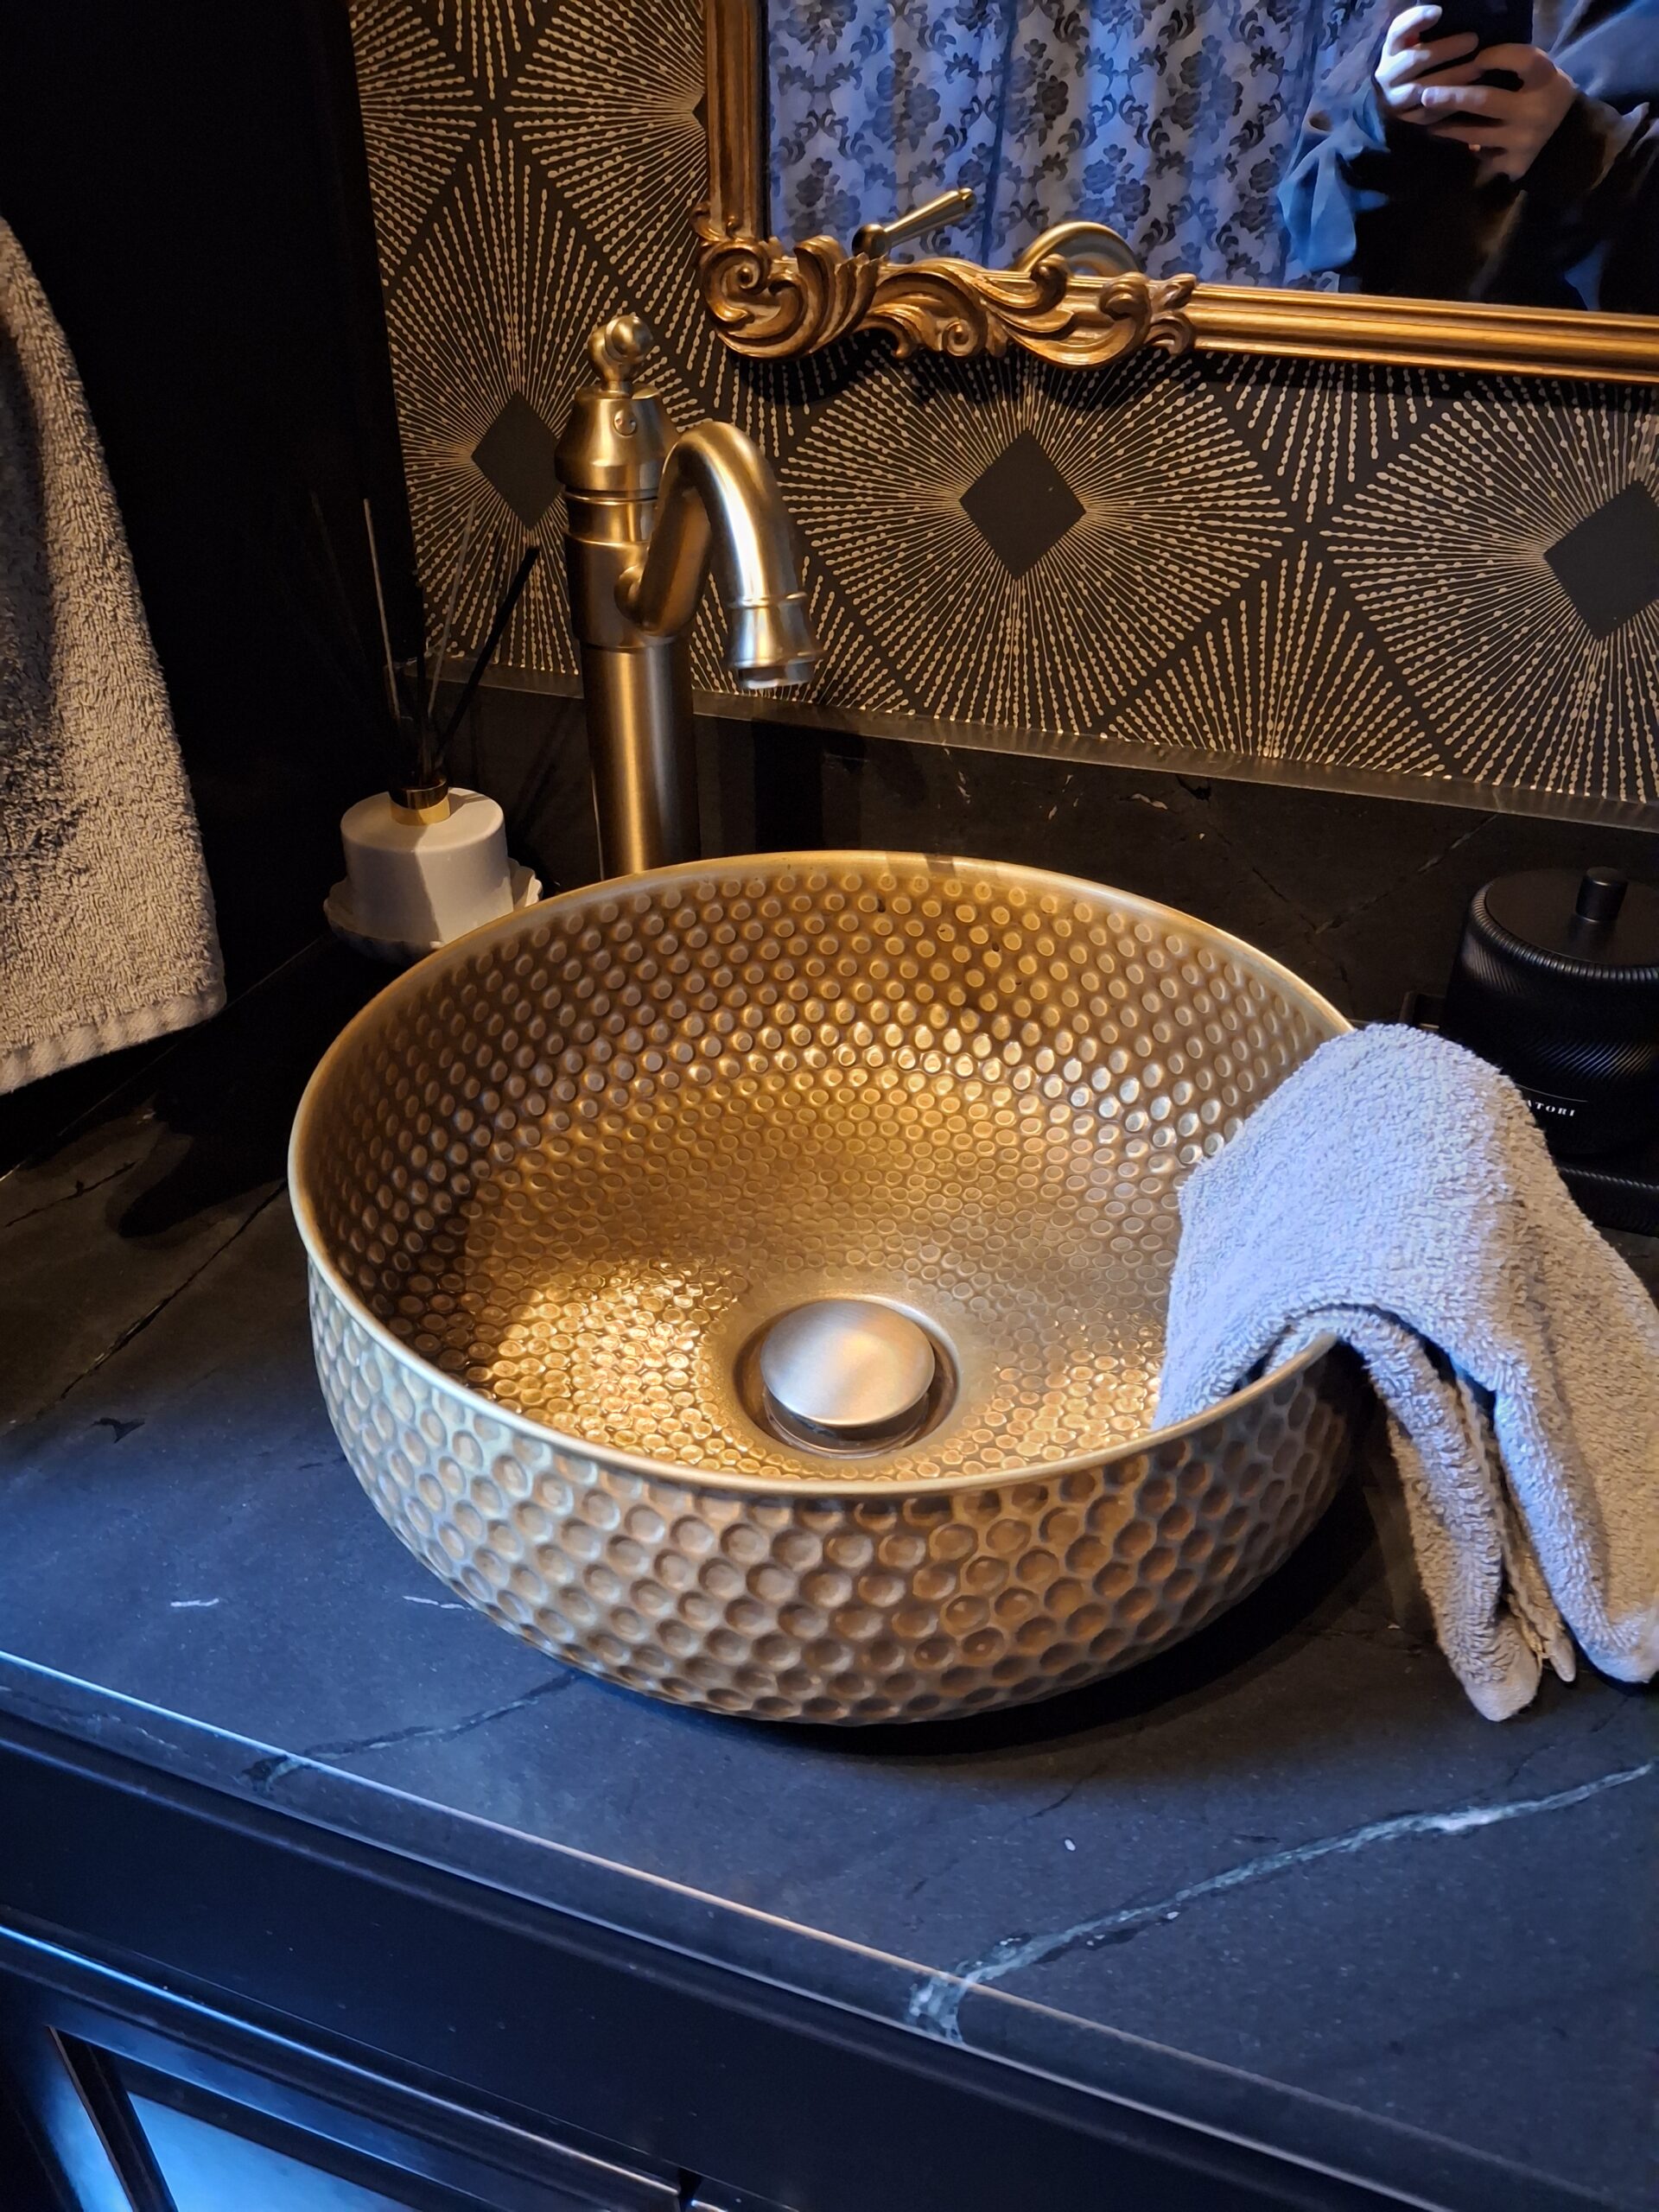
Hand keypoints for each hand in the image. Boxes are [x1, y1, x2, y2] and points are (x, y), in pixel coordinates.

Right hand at [1374, 6, 1483, 116]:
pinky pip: (1427, 115)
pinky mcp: (1403, 120)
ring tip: (1477, 70)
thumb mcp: (1410, 40)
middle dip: (1446, 50)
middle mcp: (1387, 74)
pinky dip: (1447, 106)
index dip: (1417, 20)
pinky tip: (1467, 97)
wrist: (1389, 97)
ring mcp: (1393, 99)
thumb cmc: (1410, 59)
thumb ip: (1420, 27)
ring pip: (1422, 90)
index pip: (1398, 31)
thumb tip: (1442, 12)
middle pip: (1415, 60)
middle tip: (1473, 41)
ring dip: (1451, 80)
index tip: (1438, 12)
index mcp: (1391, 48)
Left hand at [1415, 46, 1577, 181]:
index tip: (1475, 58)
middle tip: (1425, 95)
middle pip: (1484, 101)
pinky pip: (1481, 157)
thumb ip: (1513, 66)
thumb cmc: (1544, 96)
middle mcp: (1535, 110)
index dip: (1496, 57)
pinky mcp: (1514, 164)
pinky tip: (1448, 143)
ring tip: (1427, 121)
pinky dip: (1464, 149)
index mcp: (1546, 80)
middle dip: (1451, 97)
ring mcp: (1523, 140)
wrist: (1566, 138)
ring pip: (1474, 134)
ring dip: (1447, 128)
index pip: (1521, 60)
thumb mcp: (1538, 74)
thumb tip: (1467, 63)